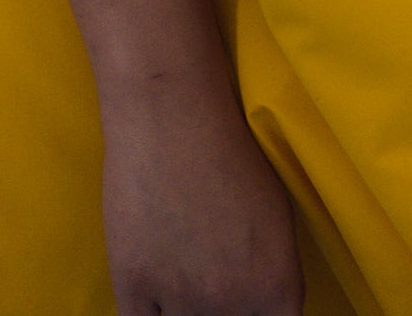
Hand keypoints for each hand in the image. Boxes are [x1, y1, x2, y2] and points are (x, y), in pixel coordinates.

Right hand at [101, 71, 304, 314]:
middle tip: (209, 278)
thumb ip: (273, 273)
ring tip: (182, 276)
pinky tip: (153, 301)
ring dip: (186, 312)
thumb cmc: (233, 150)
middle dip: (224, 313)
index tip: (246, 306)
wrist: (173, 116)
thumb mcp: (277, 216)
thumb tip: (261, 303)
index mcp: (277, 286)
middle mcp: (234, 305)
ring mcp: (182, 300)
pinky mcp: (134, 287)